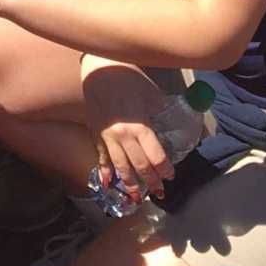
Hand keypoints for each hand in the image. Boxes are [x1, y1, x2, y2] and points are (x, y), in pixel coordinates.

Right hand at [80, 57, 172, 201]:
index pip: (155, 156)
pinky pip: (101, 157)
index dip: (164, 169)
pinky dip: (105, 171)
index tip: (170, 176)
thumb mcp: (152, 95)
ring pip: (120, 166)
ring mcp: (107, 137)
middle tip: (158, 192)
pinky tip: (107, 183)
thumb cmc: (129, 78)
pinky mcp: (96, 133)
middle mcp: (122, 137)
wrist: (100, 69)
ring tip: (135, 196)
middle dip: (150, 181)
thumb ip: (160, 113)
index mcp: (139, 127)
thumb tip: (169, 124)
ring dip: (129, 183)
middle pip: (139, 165)